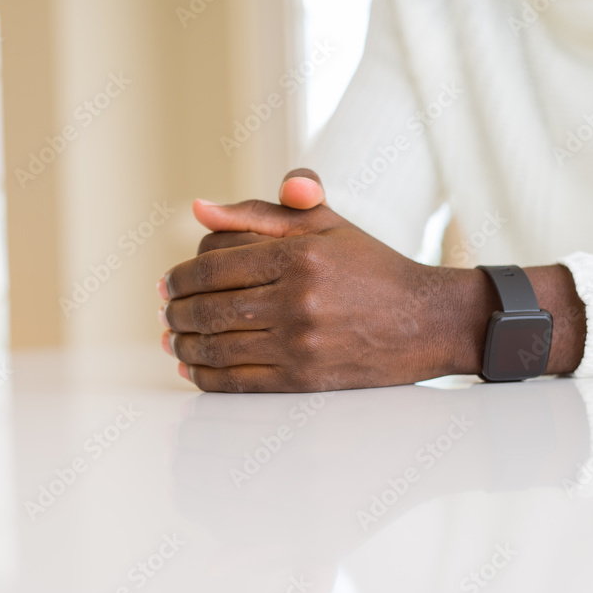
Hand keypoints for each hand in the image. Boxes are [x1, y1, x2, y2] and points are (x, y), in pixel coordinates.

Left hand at [157, 170, 585, 392]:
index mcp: (300, 255)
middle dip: (177, 311)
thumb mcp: (323, 224)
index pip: (214, 266)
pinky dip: (205, 377)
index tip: (169, 282)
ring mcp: (301, 344)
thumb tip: (199, 210)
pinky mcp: (306, 380)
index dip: (181, 276)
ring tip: (174, 338)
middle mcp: (299, 300)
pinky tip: (194, 368)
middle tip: (167, 310)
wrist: (425, 320)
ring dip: (184, 344)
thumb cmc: (371, 266)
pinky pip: (237, 382)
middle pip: (210, 309)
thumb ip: (259, 213)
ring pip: (218, 348)